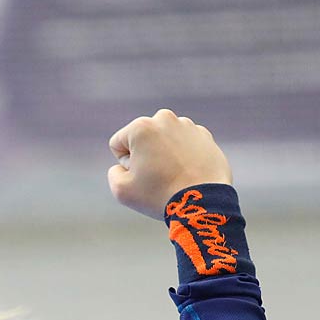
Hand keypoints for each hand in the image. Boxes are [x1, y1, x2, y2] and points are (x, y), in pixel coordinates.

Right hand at [107, 109, 230, 217]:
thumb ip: (114, 172)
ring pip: (164, 141)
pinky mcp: (205, 136)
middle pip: (142, 139)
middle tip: (158, 177)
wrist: (202, 202)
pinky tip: (188, 173)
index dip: (125, 165)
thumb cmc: (160, 195)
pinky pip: (185, 144)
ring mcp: (187, 125)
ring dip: (165, 155)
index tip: (141, 177)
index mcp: (141, 126)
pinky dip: (184, 157)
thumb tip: (124, 165)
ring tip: (174, 176)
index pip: (118, 144)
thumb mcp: (122, 190)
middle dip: (145, 155)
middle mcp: (164, 118)